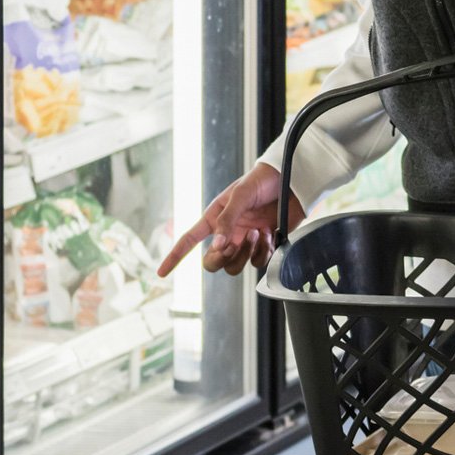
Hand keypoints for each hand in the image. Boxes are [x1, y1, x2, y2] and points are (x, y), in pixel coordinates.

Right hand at [155, 160, 306, 278]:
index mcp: (215, 218)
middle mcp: (227, 233)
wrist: (292, 181)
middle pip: (212, 262)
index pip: (189, 240)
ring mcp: (246, 242)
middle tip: (232, 246)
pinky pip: (257, 263)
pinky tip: (270, 234)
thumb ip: (228, 220)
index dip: (175, 256)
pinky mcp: (264, 246)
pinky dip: (263, 252)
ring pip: (234, 266)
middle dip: (220, 258)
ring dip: (245, 254)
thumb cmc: (262, 181)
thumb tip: (218, 247)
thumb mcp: (241, 194)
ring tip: (257, 232)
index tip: (161, 273)